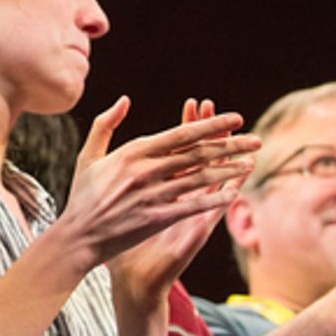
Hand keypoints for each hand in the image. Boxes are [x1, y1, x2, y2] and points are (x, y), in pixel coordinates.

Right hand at [54, 96, 257, 277]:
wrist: (79, 235)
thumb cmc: (83, 194)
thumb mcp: (88, 155)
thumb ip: (106, 124)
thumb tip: (124, 100)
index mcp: (131, 152)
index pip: (180, 134)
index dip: (210, 125)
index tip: (234, 118)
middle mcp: (144, 170)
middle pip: (197, 153)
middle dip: (230, 144)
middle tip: (256, 139)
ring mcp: (151, 194)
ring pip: (199, 177)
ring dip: (229, 170)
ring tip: (251, 162)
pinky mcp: (156, 217)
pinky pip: (192, 205)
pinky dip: (214, 198)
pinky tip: (234, 193)